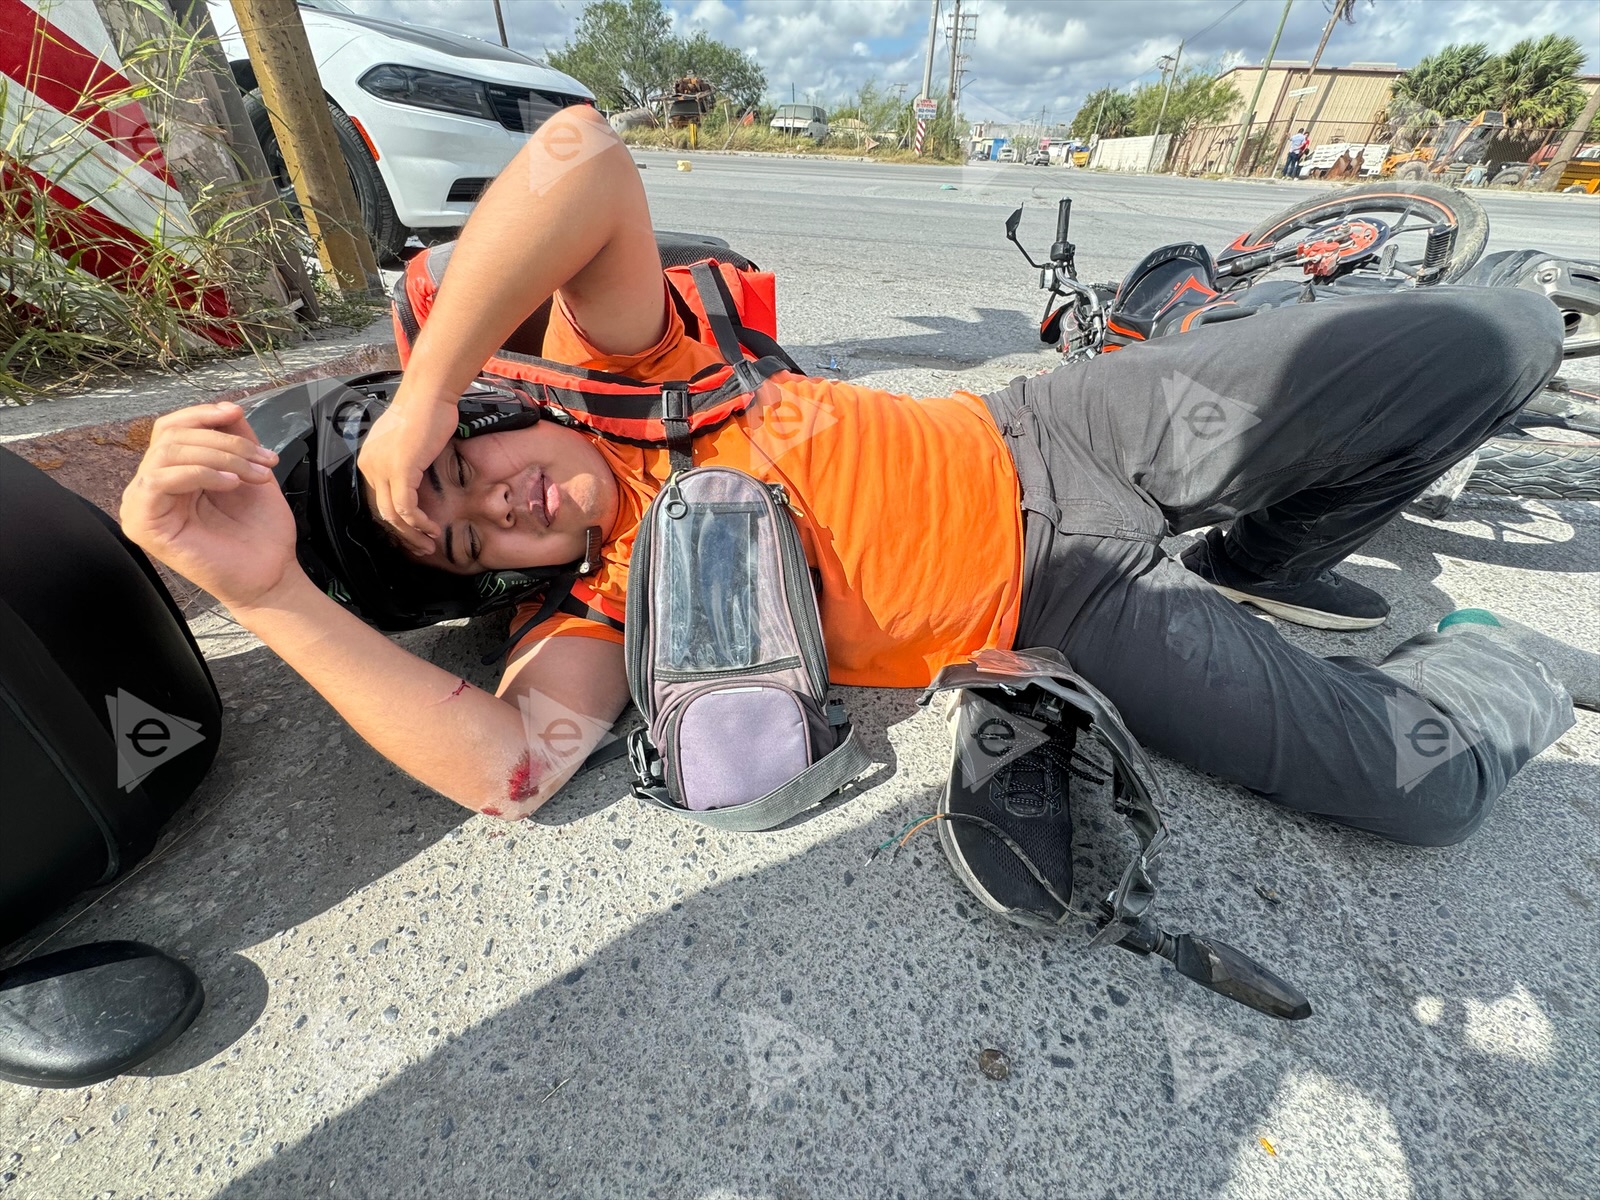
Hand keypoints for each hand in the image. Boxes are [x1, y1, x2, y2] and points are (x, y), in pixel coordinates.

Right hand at [119, 402, 299, 608]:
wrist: (269, 574)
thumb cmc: (258, 531)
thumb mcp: (250, 470)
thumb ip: (234, 438)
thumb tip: (226, 408)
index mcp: (172, 473)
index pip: (171, 428)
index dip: (202, 414)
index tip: (237, 412)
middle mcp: (151, 486)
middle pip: (172, 436)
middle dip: (224, 440)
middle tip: (263, 459)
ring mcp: (143, 504)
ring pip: (169, 452)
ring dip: (221, 456)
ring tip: (255, 475)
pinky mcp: (142, 522)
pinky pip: (161, 479)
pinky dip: (201, 472)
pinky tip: (230, 484)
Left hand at [357, 386, 460, 554]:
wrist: (429, 394)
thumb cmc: (424, 410)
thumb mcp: (409, 441)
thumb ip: (406, 460)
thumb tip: (417, 477)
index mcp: (369, 460)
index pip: (378, 500)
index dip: (396, 521)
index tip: (414, 532)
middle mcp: (370, 466)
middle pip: (382, 512)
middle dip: (403, 535)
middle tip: (421, 547)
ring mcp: (382, 469)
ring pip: (392, 515)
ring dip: (412, 534)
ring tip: (429, 544)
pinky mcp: (400, 471)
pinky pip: (406, 508)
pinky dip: (419, 523)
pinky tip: (431, 528)